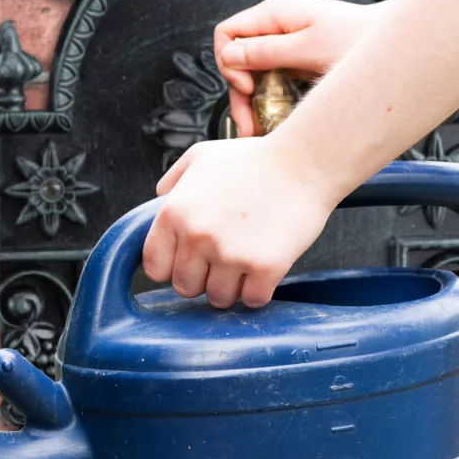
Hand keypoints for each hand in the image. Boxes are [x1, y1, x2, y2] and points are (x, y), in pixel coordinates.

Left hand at [142, 136, 341, 308]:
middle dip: (202, 279)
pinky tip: (263, 272)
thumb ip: (173, 180)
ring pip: (218, 299)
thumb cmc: (253, 158)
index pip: (154, 267)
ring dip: (230, 288)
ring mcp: (230, 254)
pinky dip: (258, 292)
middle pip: (185, 287)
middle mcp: (197, 237)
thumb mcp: (200, 157)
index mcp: (174, 213)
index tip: (187, 262)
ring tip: (243, 265)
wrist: (304, 161)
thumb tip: (158, 199)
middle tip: (221, 262)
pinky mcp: (264, 267)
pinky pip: (251, 301)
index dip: (171, 268)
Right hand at [214, 0, 385, 135]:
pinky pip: (265, 83)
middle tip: (248, 123)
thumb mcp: (308, 47)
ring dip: (248, 105)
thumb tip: (230, 55)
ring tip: (256, 130)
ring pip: (247, 77)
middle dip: (237, 95)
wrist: (389, 46)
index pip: (227, 34)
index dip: (228, 63)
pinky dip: (264, 104)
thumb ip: (266, 51)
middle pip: (234, 61)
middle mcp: (274, 28)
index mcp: (275, 14)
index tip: (246, 85)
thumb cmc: (357, 39)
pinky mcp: (290, 63)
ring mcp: (281, 46)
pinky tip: (269, 121)